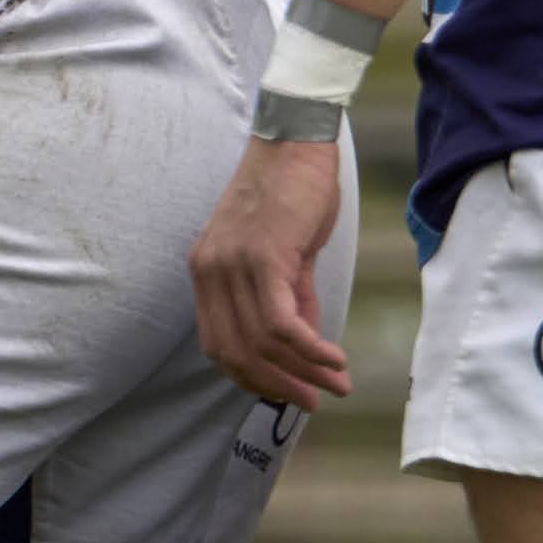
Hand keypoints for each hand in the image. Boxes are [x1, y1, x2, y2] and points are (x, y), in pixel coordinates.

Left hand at [190, 138, 352, 409]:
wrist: (296, 141)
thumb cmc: (293, 190)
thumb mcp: (287, 250)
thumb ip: (291, 295)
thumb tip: (306, 340)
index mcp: (207, 272)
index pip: (219, 343)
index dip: (253, 377)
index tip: (290, 392)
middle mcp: (210, 272)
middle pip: (235, 351)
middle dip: (276, 385)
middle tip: (314, 401)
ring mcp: (233, 266)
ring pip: (261, 342)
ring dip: (302, 371)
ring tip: (335, 383)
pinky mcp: (264, 258)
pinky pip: (282, 322)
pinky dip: (310, 349)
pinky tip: (334, 358)